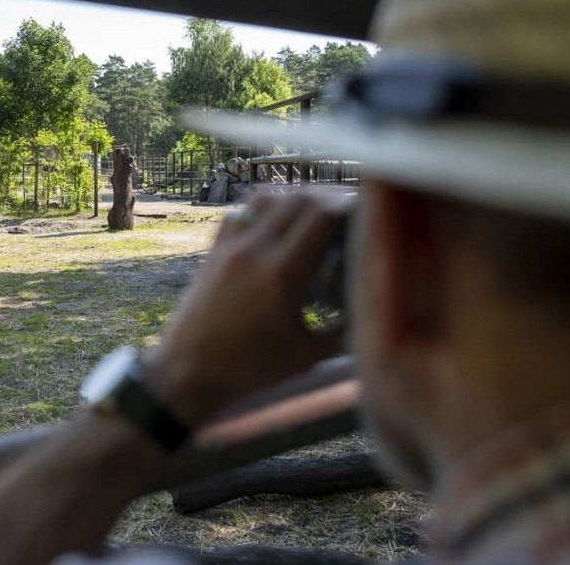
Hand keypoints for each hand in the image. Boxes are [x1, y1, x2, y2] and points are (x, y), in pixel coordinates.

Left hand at [143, 189, 352, 424]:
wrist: (186, 372)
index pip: (322, 214)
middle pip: (300, 197)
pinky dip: (267, 206)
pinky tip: (280, 221)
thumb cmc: (250, 371)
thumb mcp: (308, 357)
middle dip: (331, 197)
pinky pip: (243, 210)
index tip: (369, 211)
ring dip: (298, 197)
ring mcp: (230, 246)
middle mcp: (255, 251)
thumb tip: (383, 312)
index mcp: (282, 275)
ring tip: (318, 212)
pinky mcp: (214, 250)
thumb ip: (347, 332)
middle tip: (351, 209)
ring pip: (270, 197)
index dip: (350, 203)